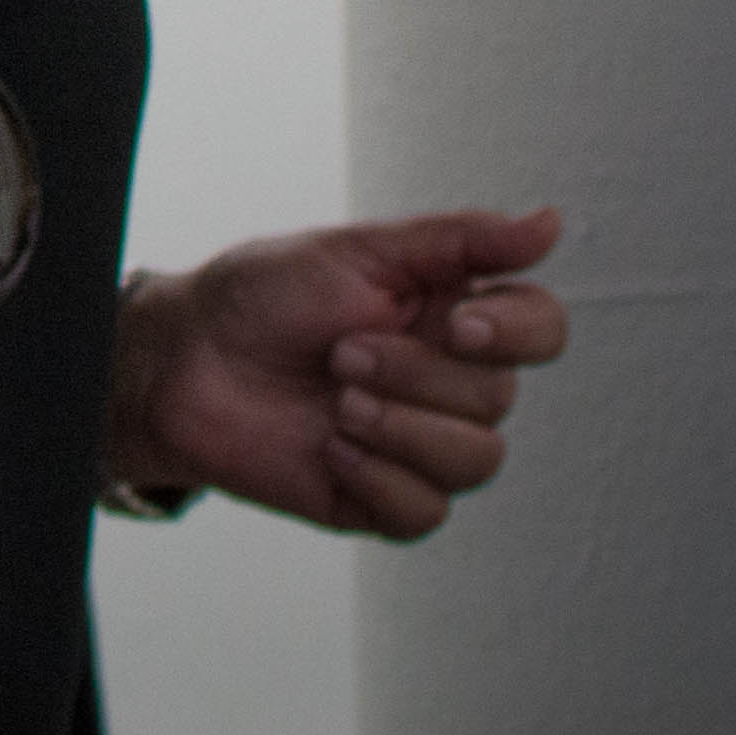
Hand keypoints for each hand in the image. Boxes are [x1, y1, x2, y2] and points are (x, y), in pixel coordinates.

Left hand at [103, 206, 568, 538]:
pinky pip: (426, 511)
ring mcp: (418, 446)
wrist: (184, 359)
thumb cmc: (261, 296)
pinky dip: (376, 475)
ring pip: (477, 461)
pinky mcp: (383, 499)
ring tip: (335, 399)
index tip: (459, 323)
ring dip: (398, 425)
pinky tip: (328, 447)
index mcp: (448, 317)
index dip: (519, 332)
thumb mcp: (353, 251)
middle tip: (340, 351)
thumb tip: (551, 223)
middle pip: (500, 397)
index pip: (540, 328)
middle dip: (414, 373)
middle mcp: (446, 384)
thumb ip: (455, 241)